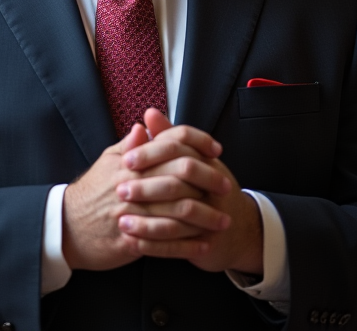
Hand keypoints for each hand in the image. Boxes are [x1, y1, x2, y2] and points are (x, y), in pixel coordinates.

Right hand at [61, 120, 227, 270]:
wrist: (65, 227)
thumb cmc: (91, 193)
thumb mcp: (107, 161)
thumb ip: (131, 145)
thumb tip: (147, 123)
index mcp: (130, 163)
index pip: (170, 145)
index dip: (197, 144)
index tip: (216, 151)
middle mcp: (133, 186)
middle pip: (180, 179)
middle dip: (208, 183)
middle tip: (227, 189)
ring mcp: (132, 214)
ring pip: (176, 214)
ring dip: (204, 218)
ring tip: (223, 221)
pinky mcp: (130, 240)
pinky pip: (165, 245)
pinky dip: (187, 246)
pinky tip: (203, 246)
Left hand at [116, 109, 263, 273]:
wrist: (236, 230)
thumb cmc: (206, 190)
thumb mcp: (190, 160)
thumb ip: (168, 137)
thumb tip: (150, 113)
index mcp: (205, 159)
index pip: (179, 144)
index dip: (151, 150)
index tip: (126, 159)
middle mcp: (213, 181)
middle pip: (181, 175)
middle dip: (147, 183)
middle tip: (120, 190)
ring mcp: (214, 211)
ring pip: (180, 211)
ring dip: (148, 218)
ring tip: (121, 222)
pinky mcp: (209, 239)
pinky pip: (180, 243)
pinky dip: (155, 244)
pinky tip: (134, 243)